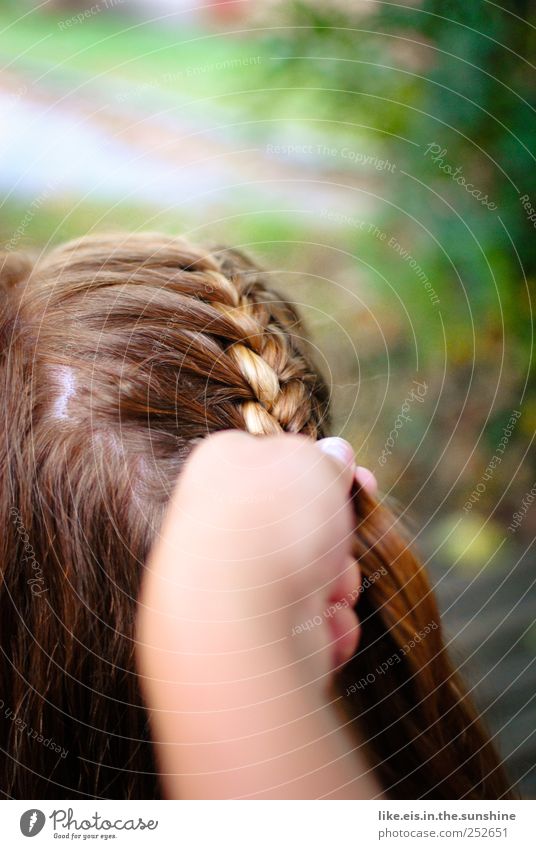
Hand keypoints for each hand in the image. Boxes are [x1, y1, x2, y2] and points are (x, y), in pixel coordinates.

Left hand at [136, 431, 381, 798]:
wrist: (236, 618)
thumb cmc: (271, 523)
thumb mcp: (311, 462)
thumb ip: (325, 458)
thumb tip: (334, 454)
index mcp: (222, 467)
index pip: (282, 460)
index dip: (328, 471)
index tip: (359, 480)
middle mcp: (220, 524)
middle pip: (304, 525)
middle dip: (338, 537)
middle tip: (340, 538)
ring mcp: (232, 584)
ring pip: (314, 576)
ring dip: (336, 583)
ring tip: (324, 588)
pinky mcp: (250, 637)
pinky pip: (309, 626)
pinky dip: (323, 627)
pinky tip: (316, 627)